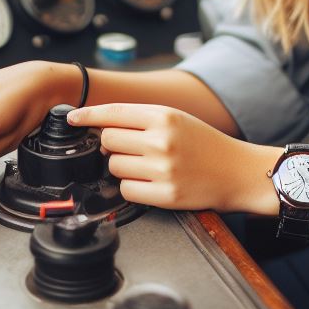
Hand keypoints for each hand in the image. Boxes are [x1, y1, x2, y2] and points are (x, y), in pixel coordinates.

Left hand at [68, 103, 276, 214]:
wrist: (237, 171)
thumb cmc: (204, 143)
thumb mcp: (177, 119)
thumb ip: (143, 119)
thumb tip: (102, 124)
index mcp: (164, 116)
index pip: (114, 112)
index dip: (88, 115)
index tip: (71, 117)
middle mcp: (162, 140)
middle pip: (109, 140)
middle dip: (112, 144)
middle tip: (129, 148)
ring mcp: (163, 169)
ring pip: (114, 166)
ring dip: (122, 167)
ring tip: (146, 166)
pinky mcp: (165, 196)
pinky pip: (126, 190)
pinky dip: (132, 187)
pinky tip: (150, 182)